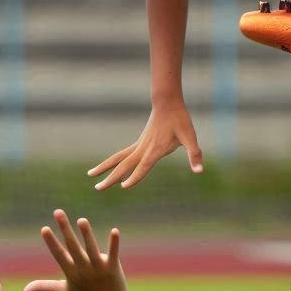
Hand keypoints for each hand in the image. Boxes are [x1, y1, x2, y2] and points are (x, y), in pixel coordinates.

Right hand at [24, 210, 126, 290]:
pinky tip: (115, 231)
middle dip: (65, 229)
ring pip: (91, 248)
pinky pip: (113, 253)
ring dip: (87, 234)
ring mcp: (98, 268)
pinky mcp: (113, 267)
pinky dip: (114, 243)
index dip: (51, 242)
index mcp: (71, 271)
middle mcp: (83, 268)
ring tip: (82, 220)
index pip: (59, 254)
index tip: (44, 228)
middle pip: (72, 246)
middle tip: (58, 211)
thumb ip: (44, 286)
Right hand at [87, 100, 202, 190]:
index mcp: (155, 150)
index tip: (123, 187)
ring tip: (90, 175)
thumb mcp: (190, 137)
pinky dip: (113, 161)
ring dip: (105, 168)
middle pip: (124, 165)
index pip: (143, 166)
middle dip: (111, 178)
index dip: (135, 177)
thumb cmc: (180, 120)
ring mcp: (139, 145)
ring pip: (118, 159)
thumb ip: (195, 154)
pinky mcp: (139, 143)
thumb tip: (199, 171)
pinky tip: (106, 168)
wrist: (167, 102)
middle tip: (98, 188)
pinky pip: (122, 154)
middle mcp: (144, 148)